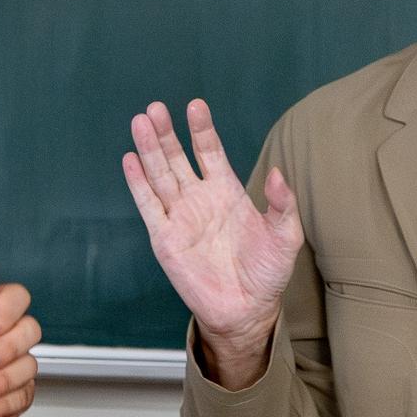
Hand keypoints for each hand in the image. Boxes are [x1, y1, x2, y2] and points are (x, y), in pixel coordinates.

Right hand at [121, 99, 303, 362]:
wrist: (247, 310)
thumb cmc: (267, 273)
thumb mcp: (285, 236)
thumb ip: (283, 204)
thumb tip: (278, 173)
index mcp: (226, 191)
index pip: (209, 151)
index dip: (201, 129)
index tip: (195, 106)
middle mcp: (199, 198)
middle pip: (177, 157)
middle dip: (166, 133)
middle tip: (155, 108)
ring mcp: (180, 216)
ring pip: (160, 175)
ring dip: (149, 150)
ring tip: (140, 122)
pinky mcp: (165, 238)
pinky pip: (149, 206)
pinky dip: (138, 183)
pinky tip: (131, 160)